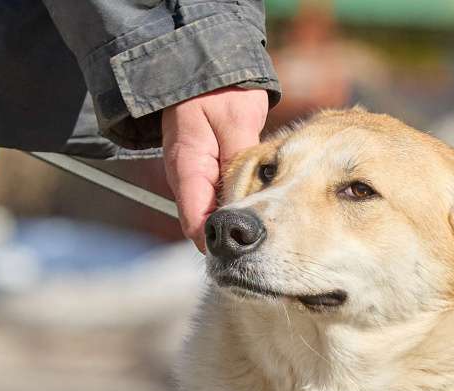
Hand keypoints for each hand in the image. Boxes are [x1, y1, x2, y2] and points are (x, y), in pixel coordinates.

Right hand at [162, 88, 268, 250]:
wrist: (206, 72)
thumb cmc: (219, 92)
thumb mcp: (234, 121)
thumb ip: (239, 159)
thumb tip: (246, 200)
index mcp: (186, 167)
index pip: (195, 220)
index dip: (217, 243)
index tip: (243, 257)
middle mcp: (187, 178)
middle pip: (206, 223)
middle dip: (230, 240)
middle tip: (264, 256)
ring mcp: (197, 177)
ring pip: (216, 214)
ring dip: (236, 227)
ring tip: (267, 244)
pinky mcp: (209, 174)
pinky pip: (222, 201)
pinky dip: (240, 211)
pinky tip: (263, 219)